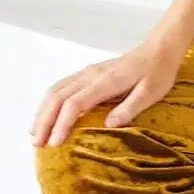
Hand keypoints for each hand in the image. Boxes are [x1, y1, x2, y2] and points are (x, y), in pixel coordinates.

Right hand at [29, 38, 187, 147]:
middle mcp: (91, 75)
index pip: (75, 103)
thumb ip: (130, 108)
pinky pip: (61, 87)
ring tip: (34, 134)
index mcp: (106, 81)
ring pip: (55, 91)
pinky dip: (49, 103)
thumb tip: (108, 125)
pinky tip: (46, 116)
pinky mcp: (88, 74)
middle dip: (44, 121)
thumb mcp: (151, 92)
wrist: (158, 50)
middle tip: (37, 144)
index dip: (62, 124)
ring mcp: (87, 73)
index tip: (54, 143)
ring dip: (42, 112)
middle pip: (58, 97)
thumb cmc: (157, 72)